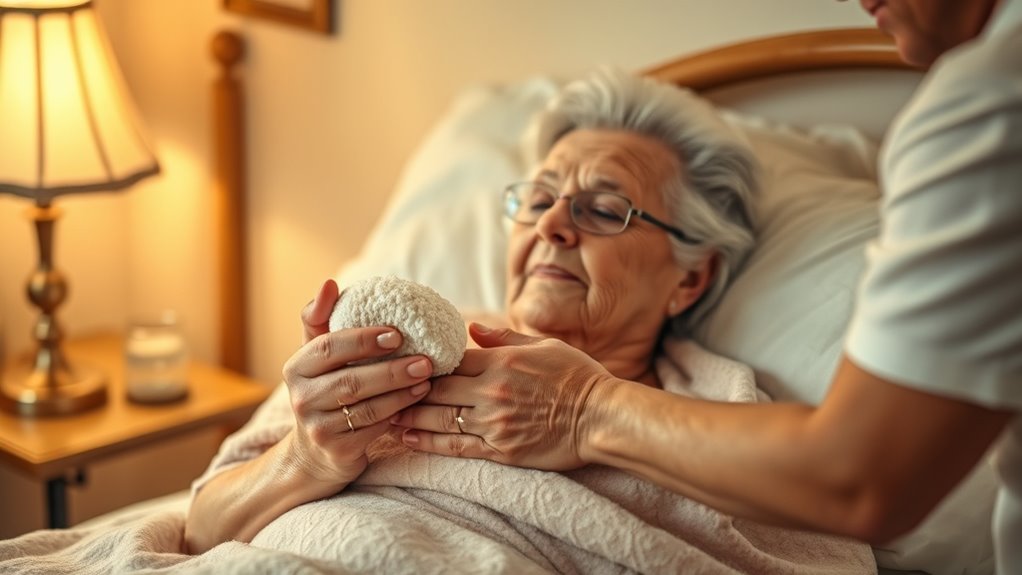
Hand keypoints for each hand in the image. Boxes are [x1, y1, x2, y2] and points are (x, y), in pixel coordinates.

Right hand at [282, 279, 433, 489]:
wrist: (315, 455)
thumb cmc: (324, 392)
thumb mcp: (316, 358)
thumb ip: (321, 320)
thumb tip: (329, 284)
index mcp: (296, 367)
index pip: (329, 345)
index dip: (363, 338)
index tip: (398, 333)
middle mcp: (301, 398)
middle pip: (351, 380)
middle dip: (392, 369)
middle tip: (425, 360)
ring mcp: (318, 428)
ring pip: (367, 406)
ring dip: (402, 391)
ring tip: (427, 378)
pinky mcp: (337, 451)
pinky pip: (374, 428)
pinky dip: (398, 412)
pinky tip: (417, 400)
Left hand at [392, 322, 613, 470]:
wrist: (602, 417)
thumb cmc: (578, 377)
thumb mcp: (544, 345)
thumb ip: (504, 339)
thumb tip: (472, 329)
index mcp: (501, 363)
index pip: (451, 361)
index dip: (426, 362)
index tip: (406, 362)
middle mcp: (492, 392)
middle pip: (437, 389)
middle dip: (408, 388)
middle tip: (382, 387)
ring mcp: (495, 423)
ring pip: (439, 419)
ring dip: (409, 416)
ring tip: (384, 413)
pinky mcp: (501, 450)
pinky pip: (457, 446)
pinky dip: (429, 442)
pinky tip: (407, 437)